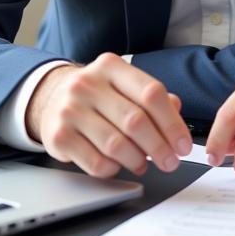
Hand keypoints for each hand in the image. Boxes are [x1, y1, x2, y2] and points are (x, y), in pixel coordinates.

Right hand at [26, 53, 191, 177]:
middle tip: (171, 162)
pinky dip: (114, 169)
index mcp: (111, 67)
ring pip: (116, 145)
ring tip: (145, 163)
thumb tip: (177, 113)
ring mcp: (70, 110)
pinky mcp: (58, 137)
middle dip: (160, 147)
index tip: (184, 144)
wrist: (50, 97)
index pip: (151, 93)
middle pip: (135, 121)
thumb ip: (152, 97)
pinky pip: (95, 162)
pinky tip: (119, 165)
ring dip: (138, 160)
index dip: (172, 123)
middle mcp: (88, 84)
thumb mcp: (123, 85)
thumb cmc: (98, 94)